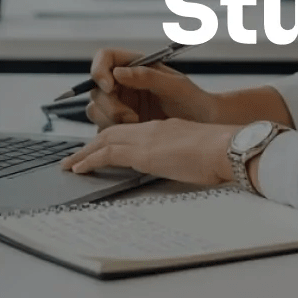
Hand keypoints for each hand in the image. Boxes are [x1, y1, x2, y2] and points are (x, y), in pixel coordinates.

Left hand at [61, 119, 237, 185]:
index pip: (129, 133)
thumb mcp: (196, 151)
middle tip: (74, 158)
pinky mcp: (143, 153)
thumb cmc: (221, 153)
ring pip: (105, 140)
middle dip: (91, 146)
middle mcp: (151, 130)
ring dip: (84, 154)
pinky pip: (108, 154)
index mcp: (164, 128)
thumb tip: (177, 164)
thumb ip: (181, 154)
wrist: (227, 148)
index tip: (98, 151)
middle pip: (112, 133)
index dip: (110, 140)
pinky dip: (90, 160)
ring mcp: (146, 139)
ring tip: (69, 166)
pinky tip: (79, 169)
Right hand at [85, 48, 221, 128]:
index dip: (99, 70)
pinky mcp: (121, 125)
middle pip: (96, 88)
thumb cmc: (194, 100)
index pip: (105, 58)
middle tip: (130, 117)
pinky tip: (134, 134)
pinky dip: (113, 133)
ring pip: (95, 109)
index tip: (109, 86)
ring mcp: (121, 104)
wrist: (204, 125)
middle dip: (109, 104)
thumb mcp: (175, 85)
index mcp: (135, 66)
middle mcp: (124, 83)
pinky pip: (102, 128)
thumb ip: (147, 76)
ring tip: (137, 124)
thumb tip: (118, 72)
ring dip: (110, 119)